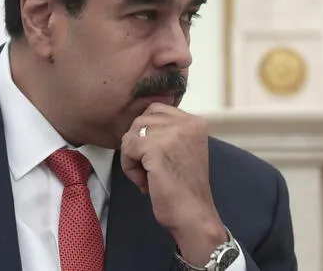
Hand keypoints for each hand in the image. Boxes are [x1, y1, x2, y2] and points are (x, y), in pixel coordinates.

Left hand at [120, 103, 227, 266]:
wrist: (193, 214)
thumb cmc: (184, 188)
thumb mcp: (183, 150)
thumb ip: (167, 133)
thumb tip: (137, 124)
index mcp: (195, 122)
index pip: (156, 109)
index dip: (147, 132)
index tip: (154, 156)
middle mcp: (187, 123)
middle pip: (141, 120)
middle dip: (138, 144)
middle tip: (150, 168)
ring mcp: (172, 133)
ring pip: (132, 133)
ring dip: (133, 157)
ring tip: (148, 176)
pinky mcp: (156, 148)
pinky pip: (127, 148)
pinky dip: (130, 167)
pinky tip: (145, 182)